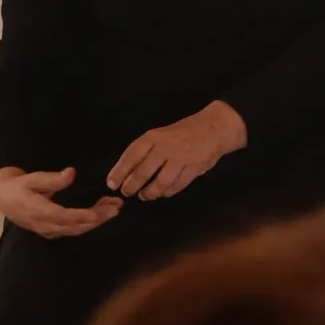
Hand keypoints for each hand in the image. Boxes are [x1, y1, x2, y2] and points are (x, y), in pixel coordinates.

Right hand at [0, 167, 120, 238]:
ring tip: (114, 208)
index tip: (97, 213)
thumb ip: (52, 178)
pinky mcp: (54, 232)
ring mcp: (50, 231)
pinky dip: (89, 223)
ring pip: (77, 229)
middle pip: (75, 226)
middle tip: (115, 208)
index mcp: (39, 212)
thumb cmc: (19, 186)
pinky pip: (74, 230)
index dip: (81, 216)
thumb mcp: (32, 178)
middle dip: (97, 218)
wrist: (5, 199)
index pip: (63, 217)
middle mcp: (46, 225)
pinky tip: (101, 212)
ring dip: (97, 220)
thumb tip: (71, 173)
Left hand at [107, 101, 247, 200]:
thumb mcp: (160, 135)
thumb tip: (125, 172)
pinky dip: (168, 192)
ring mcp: (180, 158)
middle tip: (127, 193)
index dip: (119, 171)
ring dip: (150, 193)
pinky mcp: (193, 168)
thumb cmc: (181, 133)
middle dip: (132, 186)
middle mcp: (165, 147)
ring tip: (145, 196)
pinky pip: (177, 185)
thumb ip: (145, 151)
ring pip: (160, 182)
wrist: (212, 128)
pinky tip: (163, 193)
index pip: (131, 155)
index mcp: (153, 137)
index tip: (111, 184)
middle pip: (143, 172)